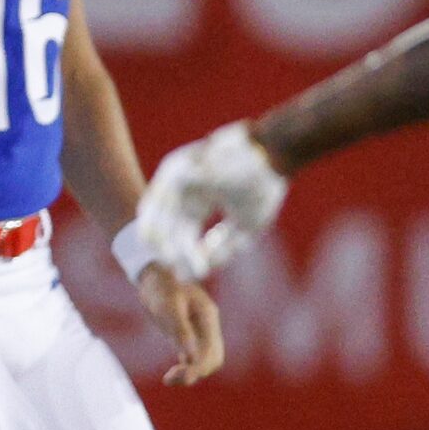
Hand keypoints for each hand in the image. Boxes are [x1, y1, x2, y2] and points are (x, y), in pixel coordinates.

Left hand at [137, 122, 287, 279]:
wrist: (273, 152)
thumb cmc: (261, 186)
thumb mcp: (245, 225)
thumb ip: (224, 249)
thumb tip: (199, 273)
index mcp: (193, 205)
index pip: (179, 236)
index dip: (181, 257)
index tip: (186, 277)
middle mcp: (180, 193)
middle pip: (161, 227)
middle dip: (167, 251)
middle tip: (176, 270)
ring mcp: (175, 178)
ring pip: (155, 214)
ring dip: (164, 239)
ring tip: (173, 259)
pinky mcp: (176, 168)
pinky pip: (160, 198)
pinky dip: (166, 220)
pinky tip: (177, 234)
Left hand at [138, 263, 225, 384]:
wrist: (155, 277)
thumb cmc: (161, 287)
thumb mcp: (168, 306)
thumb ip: (181, 331)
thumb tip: (190, 357)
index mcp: (208, 318)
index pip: (213, 351)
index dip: (199, 367)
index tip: (182, 376)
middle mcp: (207, 327)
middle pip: (212, 359)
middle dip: (196, 372)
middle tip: (169, 379)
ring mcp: (199, 331)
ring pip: (204, 360)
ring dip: (191, 373)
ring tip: (168, 379)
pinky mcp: (187, 335)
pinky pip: (192, 357)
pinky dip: (185, 368)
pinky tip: (170, 375)